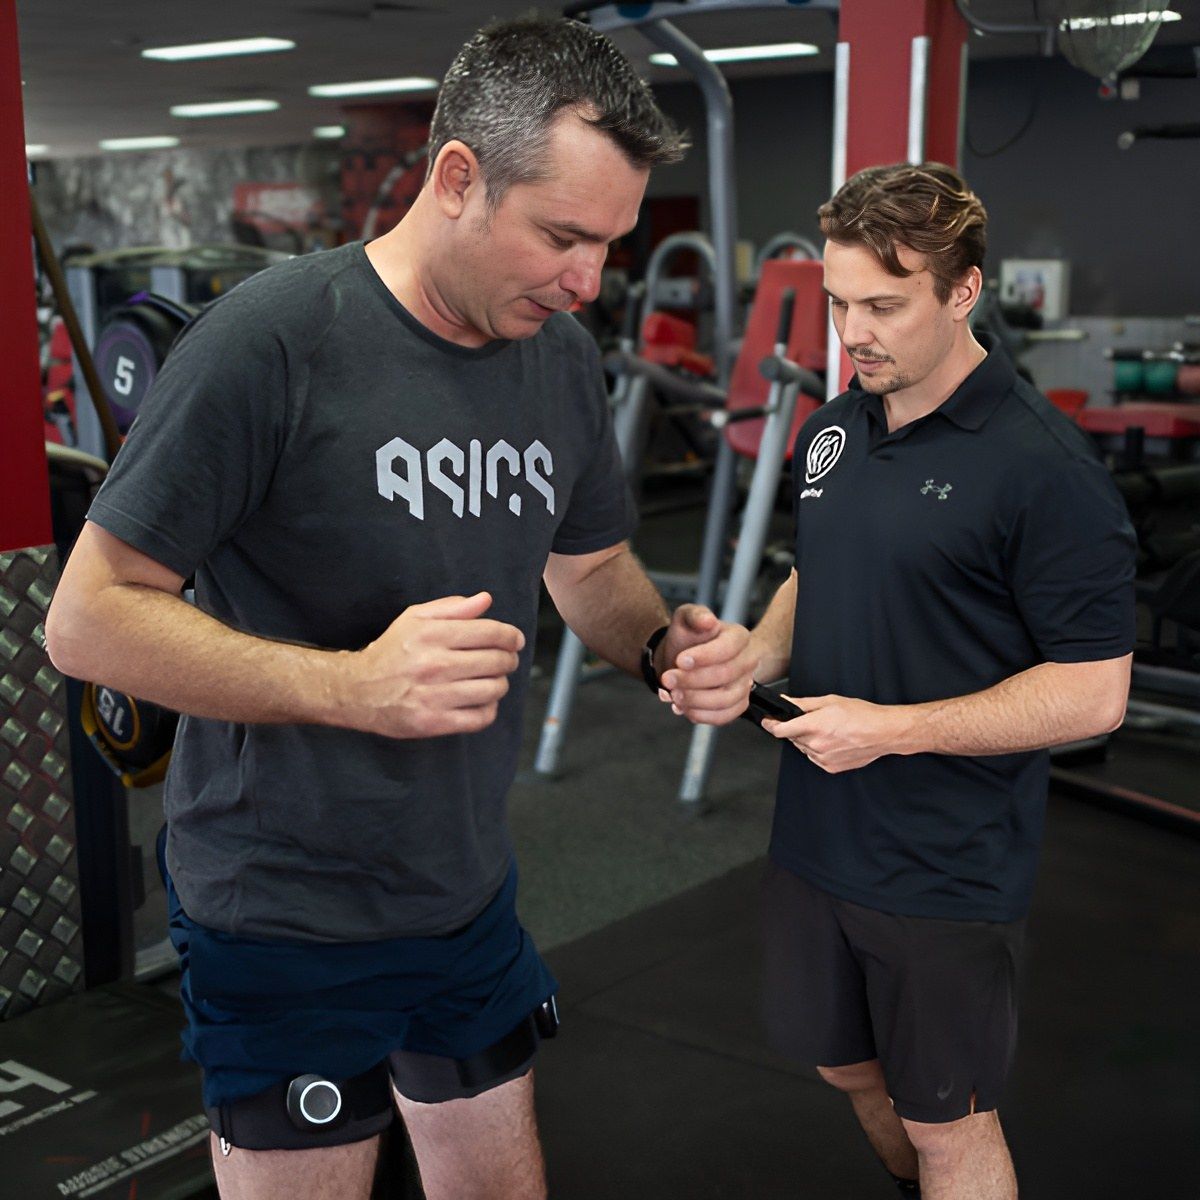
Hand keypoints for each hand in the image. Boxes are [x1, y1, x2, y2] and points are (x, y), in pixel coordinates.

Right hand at [345, 592, 523, 738]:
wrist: (357, 690)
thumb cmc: (392, 650)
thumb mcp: (414, 618)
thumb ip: (452, 607)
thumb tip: (486, 600)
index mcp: (431, 635)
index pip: (490, 632)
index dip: (511, 636)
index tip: (515, 640)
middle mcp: (433, 664)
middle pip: (496, 661)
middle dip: (509, 659)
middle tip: (507, 659)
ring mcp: (433, 696)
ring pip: (493, 689)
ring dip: (501, 683)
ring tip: (494, 679)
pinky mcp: (433, 723)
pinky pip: (480, 718)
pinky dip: (489, 709)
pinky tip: (481, 700)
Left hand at [657, 605, 755, 725]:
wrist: (682, 659)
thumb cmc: (688, 637)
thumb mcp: (686, 618)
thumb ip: (695, 615)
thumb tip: (708, 621)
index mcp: (739, 637)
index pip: (728, 648)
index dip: (704, 657)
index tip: (680, 660)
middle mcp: (747, 661)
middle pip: (726, 675)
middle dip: (693, 680)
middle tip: (668, 679)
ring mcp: (744, 685)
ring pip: (726, 700)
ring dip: (695, 700)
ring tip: (674, 695)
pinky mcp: (737, 704)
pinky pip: (724, 716)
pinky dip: (700, 715)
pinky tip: (683, 706)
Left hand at [763, 694, 910, 772]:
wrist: (883, 732)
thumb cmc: (861, 715)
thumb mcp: (829, 701)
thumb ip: (803, 704)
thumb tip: (786, 702)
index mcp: (813, 726)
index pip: (780, 730)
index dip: (771, 724)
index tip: (767, 721)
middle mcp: (816, 744)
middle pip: (792, 738)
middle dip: (796, 729)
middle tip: (813, 721)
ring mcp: (823, 758)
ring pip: (803, 748)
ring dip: (808, 739)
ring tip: (828, 730)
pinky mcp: (830, 767)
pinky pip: (815, 757)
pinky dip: (818, 749)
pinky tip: (833, 741)